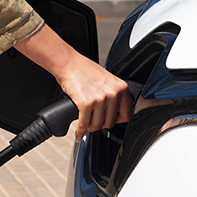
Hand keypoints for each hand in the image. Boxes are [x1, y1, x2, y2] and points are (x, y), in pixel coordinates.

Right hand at [14, 23, 131, 139]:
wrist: (69, 63)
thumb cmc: (85, 70)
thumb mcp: (108, 80)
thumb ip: (115, 95)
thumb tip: (117, 112)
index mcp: (121, 88)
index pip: (126, 115)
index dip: (116, 120)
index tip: (109, 120)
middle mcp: (113, 93)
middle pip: (110, 123)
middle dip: (100, 124)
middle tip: (93, 120)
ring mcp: (100, 99)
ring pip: (98, 125)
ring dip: (90, 128)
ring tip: (86, 124)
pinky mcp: (86, 103)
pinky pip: (85, 124)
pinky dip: (80, 131)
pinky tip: (78, 132)